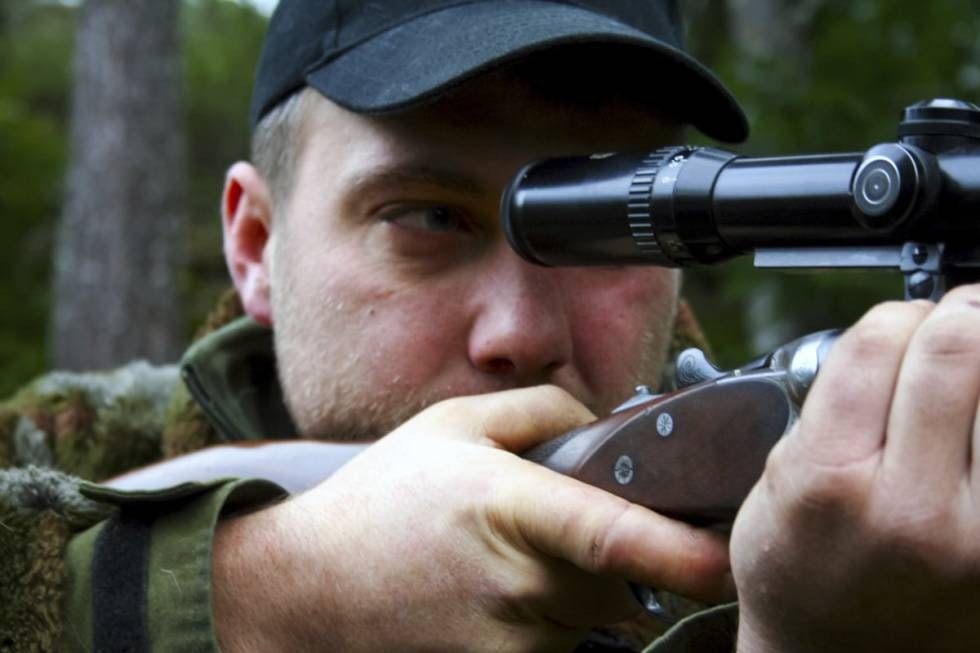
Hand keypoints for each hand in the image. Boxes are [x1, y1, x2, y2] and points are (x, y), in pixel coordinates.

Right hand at [213, 385, 731, 651]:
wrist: (312, 587)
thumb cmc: (385, 499)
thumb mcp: (454, 425)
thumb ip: (542, 409)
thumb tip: (610, 423)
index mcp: (511, 508)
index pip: (616, 539)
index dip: (684, 555)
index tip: (733, 559)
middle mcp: (519, 585)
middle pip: (621, 579)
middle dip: (617, 554)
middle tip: (553, 523)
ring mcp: (512, 641)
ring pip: (593, 615)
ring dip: (577, 587)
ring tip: (505, 557)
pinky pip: (559, 642)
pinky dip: (549, 616)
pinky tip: (495, 591)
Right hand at [731, 284, 979, 652]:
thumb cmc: (798, 569)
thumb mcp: (774, 480)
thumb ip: (829, 403)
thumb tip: (899, 330)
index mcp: (829, 482)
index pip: (876, 344)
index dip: (890, 317)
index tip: (896, 325)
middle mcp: (912, 508)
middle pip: (958, 350)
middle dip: (954, 318)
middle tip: (952, 322)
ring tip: (974, 361)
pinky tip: (977, 421)